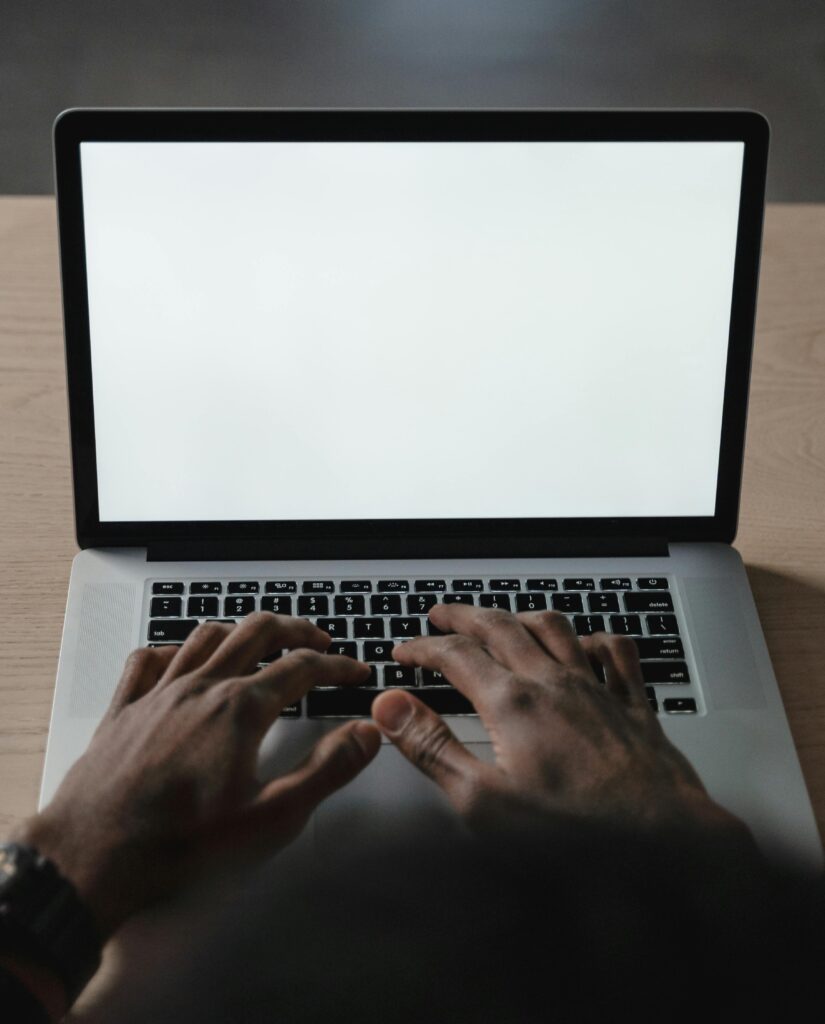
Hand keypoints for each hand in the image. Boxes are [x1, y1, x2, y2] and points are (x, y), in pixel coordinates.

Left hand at [14, 613, 379, 939]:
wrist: (93, 857)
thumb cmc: (178, 843)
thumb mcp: (271, 817)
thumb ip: (326, 771)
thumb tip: (365, 735)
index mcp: (239, 710)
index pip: (302, 669)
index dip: (337, 667)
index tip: (354, 672)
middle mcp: (200, 689)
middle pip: (257, 632)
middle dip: (295, 630)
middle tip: (319, 641)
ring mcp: (158, 694)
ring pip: (205, 636)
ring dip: (241, 631)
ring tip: (261, 639)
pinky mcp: (124, 709)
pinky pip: (148, 659)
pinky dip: (172, 649)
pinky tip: (180, 658)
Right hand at [371, 604, 750, 839]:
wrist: (662, 843)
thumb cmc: (575, 833)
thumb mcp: (482, 801)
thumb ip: (431, 747)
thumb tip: (390, 707)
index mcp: (512, 703)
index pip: (455, 656)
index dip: (423, 648)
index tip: (404, 653)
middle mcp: (554, 683)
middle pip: (500, 627)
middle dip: (464, 616)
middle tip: (441, 614)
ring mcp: (597, 689)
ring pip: (554, 627)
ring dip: (520, 615)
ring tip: (503, 617)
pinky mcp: (632, 706)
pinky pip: (615, 651)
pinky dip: (593, 638)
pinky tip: (585, 644)